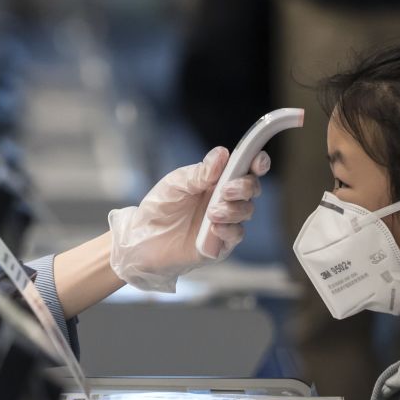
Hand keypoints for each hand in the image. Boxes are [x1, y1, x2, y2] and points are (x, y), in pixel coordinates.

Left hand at [107, 146, 267, 291]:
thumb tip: (223, 154)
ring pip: (246, 211)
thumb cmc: (159, 207)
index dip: (258, 162)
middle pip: (252, 189)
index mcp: (217, 180)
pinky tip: (213, 228)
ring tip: (211, 213)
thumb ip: (199, 172)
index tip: (258, 162)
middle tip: (224, 191)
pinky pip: (236, 235)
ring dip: (233, 210)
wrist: (142, 239)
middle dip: (244, 187)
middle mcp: (226, 200)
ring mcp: (225, 222)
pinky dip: (228, 230)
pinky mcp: (220, 244)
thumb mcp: (175, 184)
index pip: (246, 168)